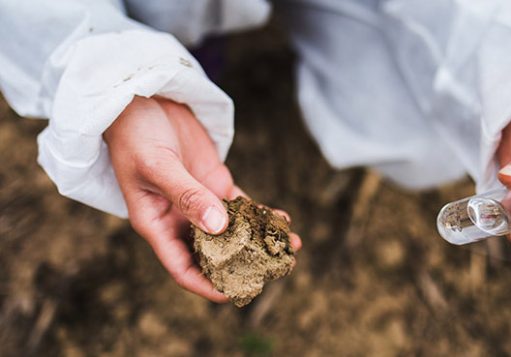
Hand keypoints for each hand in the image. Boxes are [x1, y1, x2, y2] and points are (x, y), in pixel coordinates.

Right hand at [104, 96, 301, 299]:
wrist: (140, 97)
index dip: (207, 285)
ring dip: (260, 240)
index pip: (182, 267)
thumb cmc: (135, 134)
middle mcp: (179, 219)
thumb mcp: (157, 166)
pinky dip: (260, 214)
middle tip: (277, 269)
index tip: (234, 294)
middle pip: (214, 253)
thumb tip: (219, 228)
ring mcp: (200, 201)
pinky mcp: (215, 182)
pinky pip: (241, 205)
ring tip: (291, 246)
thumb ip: (187, 196)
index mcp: (157, 224)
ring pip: (234, 230)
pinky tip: (281, 220)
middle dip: (244, 264)